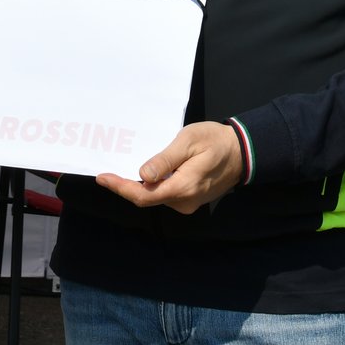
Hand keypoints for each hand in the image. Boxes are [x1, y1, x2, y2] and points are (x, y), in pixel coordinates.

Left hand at [96, 121, 243, 214]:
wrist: (242, 152)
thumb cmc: (215, 141)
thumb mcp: (189, 141)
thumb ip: (166, 160)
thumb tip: (143, 174)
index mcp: (183, 187)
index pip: (144, 195)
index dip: (120, 187)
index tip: (102, 177)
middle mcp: (184, 201)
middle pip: (146, 198)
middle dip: (126, 186)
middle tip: (107, 172)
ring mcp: (188, 203)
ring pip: (155, 197)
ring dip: (138, 185)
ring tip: (121, 169)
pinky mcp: (190, 199)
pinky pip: (165, 194)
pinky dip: (152, 185)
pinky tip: (144, 173)